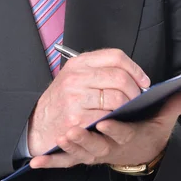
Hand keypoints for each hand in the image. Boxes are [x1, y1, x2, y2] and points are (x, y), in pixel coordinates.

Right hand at [27, 48, 150, 155]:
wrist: (37, 124)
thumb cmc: (60, 101)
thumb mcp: (74, 76)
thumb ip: (99, 71)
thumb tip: (133, 75)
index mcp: (78, 63)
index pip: (115, 56)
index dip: (135, 68)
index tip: (143, 80)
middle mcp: (76, 77)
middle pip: (119, 77)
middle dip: (135, 90)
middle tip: (137, 99)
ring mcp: (75, 98)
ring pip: (117, 98)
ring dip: (128, 107)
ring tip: (127, 111)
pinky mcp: (77, 119)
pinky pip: (108, 117)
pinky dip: (116, 120)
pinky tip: (114, 121)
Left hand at [29, 89, 180, 168]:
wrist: (139, 153)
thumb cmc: (147, 132)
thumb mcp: (163, 122)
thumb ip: (172, 106)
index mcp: (130, 137)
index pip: (123, 134)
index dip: (114, 130)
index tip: (105, 122)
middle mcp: (111, 147)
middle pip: (98, 145)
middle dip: (85, 139)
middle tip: (72, 130)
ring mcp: (96, 153)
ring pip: (81, 153)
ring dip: (70, 147)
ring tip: (60, 138)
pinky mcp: (83, 157)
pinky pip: (66, 162)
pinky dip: (52, 162)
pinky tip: (38, 161)